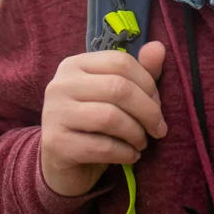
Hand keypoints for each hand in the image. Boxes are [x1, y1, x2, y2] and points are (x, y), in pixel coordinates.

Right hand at [41, 42, 166, 196]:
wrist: (63, 166)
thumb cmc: (95, 126)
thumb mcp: (119, 96)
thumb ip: (141, 71)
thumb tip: (159, 47)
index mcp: (76, 64)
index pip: (121, 62)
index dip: (148, 83)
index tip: (159, 105)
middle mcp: (60, 84)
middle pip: (118, 88)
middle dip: (148, 110)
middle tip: (159, 128)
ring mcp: (54, 113)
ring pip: (110, 117)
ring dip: (136, 133)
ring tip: (143, 142)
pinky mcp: (54, 143)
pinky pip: (101, 146)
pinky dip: (124, 153)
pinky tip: (132, 156)